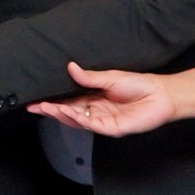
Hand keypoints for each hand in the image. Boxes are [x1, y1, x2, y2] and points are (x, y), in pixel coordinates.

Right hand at [32, 62, 194, 135]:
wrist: (162, 95)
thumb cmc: (139, 84)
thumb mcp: (111, 77)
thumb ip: (89, 77)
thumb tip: (70, 67)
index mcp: (95, 98)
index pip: (69, 101)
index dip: (53, 100)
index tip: (35, 98)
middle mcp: (96, 111)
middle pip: (69, 113)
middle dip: (50, 109)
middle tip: (33, 106)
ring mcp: (103, 121)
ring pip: (77, 120)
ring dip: (60, 115)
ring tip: (44, 107)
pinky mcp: (112, 128)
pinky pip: (91, 125)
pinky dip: (78, 119)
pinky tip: (66, 112)